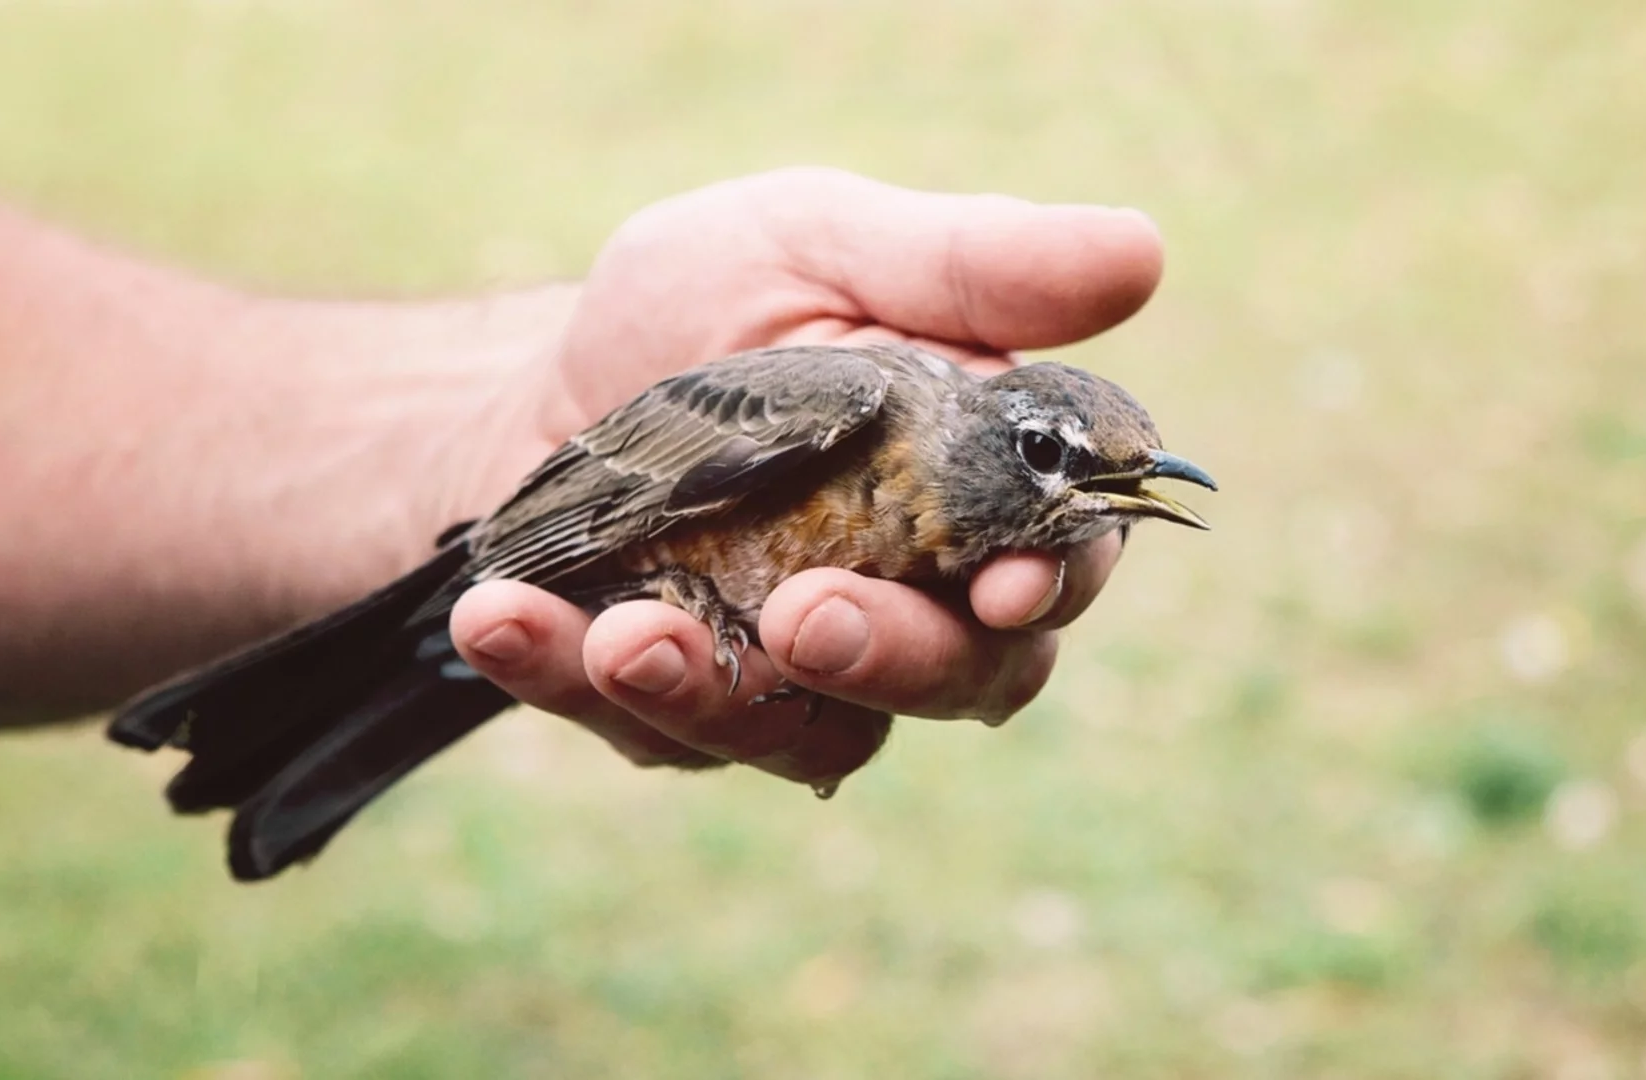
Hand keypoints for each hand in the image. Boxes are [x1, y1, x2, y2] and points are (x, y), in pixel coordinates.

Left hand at [447, 168, 1162, 786]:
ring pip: (817, 736)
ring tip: (624, 633)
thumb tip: (1141, 253)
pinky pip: (660, 733)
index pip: (1060, 555)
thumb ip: (963, 264)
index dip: (1051, 581)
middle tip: (808, 618)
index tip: (1003, 584)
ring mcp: (805, 675)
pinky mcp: (692, 714)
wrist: (546, 383)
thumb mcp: (815, 244)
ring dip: (721, 698)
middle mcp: (917, 599)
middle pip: (966, 678)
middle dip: (892, 660)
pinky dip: (577, 683)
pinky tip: (504, 623)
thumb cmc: (707, 304)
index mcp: (977, 487)